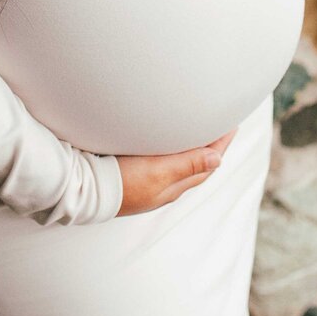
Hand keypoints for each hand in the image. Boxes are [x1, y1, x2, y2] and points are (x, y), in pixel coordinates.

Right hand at [115, 127, 238, 216]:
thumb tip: (218, 159)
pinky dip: (173, 153)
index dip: (221, 145)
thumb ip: (187, 165)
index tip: (232, 125)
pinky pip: (163, 164)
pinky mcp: (133, 177)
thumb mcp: (157, 171)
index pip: (206, 164)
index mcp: (173, 186)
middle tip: (220, 128)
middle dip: (211, 148)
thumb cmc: (121, 181)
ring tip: (198, 134)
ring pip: (180, 166)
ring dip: (193, 151)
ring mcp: (148, 184)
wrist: (85, 191)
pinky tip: (165, 145)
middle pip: (197, 167)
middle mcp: (164, 187)